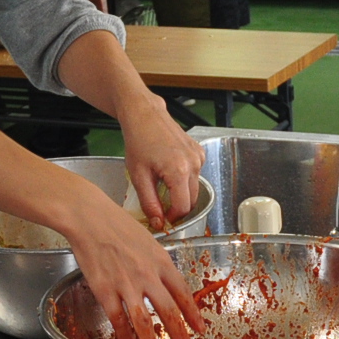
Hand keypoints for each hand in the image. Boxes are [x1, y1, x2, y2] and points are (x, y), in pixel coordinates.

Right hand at [57, 193, 204, 338]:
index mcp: (161, 262)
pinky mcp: (105, 290)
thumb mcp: (149, 241)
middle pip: (168, 312)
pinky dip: (125, 336)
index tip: (200, 329)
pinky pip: (118, 319)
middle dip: (179, 336)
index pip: (183, 294)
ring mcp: (126, 284)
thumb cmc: (118, 226)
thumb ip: (159, 264)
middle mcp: (148, 275)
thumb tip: (168, 284)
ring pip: (143, 322)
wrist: (90, 218)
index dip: (193, 315)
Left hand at [117, 96, 202, 230]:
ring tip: (161, 183)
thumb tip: (158, 223)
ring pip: (194, 188)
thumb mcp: (138, 176)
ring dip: (180, 193)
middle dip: (177, 208)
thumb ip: (150, 203)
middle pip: (192, 200)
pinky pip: (195, 175)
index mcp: (179, 171)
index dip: (172, 218)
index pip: (183, 208)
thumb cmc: (138, 141)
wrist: (145, 116)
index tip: (162, 219)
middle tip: (160, 206)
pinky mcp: (199, 152)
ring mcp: (199, 157)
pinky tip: (169, 169)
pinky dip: (184, 179)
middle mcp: (194, 164)